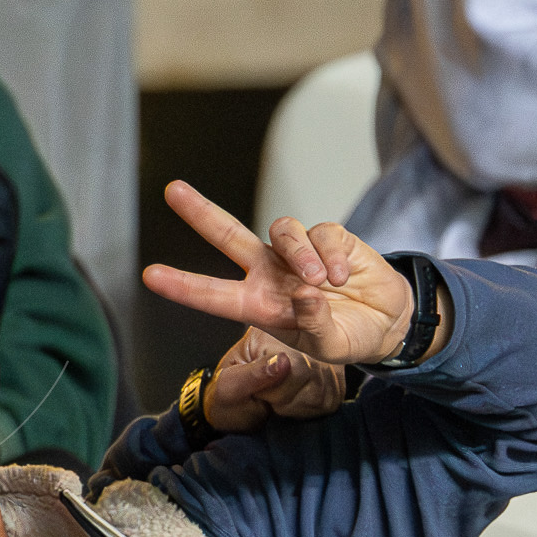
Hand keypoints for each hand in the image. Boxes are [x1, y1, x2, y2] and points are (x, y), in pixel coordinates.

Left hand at [143, 180, 449, 367]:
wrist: (386, 323)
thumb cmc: (347, 336)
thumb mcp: (328, 346)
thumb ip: (314, 326)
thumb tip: (305, 295)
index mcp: (257, 304)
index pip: (212, 294)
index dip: (181, 285)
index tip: (150, 275)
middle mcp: (268, 273)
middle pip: (228, 235)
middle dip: (200, 212)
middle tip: (172, 190)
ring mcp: (296, 253)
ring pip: (281, 230)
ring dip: (300, 256)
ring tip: (323, 284)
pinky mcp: (328, 237)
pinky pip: (322, 234)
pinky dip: (332, 255)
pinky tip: (344, 277)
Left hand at [201, 327, 347, 433]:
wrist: (237, 412)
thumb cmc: (229, 397)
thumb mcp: (228, 387)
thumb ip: (252, 374)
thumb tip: (283, 361)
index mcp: (271, 332)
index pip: (294, 365)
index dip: (275, 388)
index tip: (259, 392)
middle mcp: (303, 338)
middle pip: (312, 378)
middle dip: (285, 398)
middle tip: (265, 396)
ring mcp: (323, 357)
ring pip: (323, 392)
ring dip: (296, 406)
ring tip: (277, 399)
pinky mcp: (335, 378)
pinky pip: (330, 401)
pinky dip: (308, 410)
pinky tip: (292, 402)